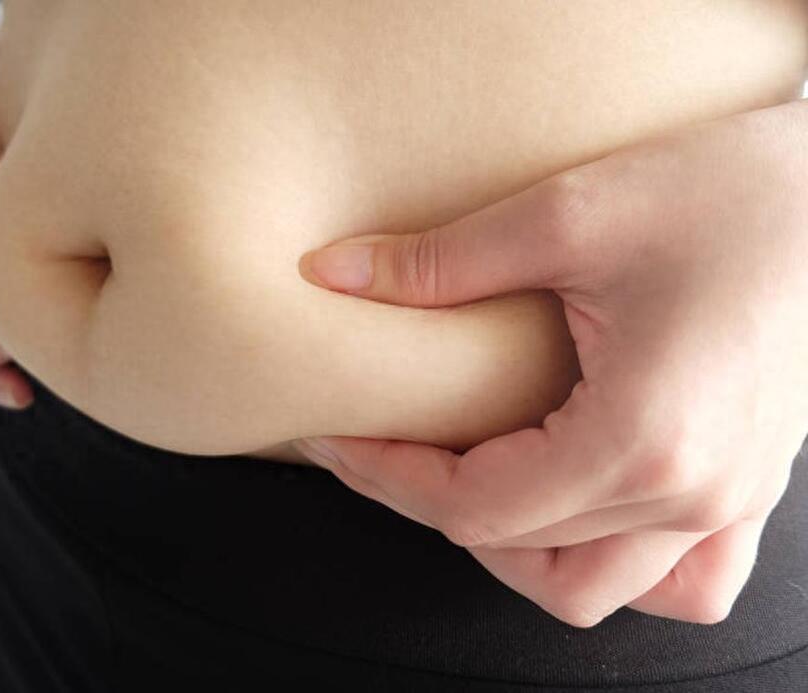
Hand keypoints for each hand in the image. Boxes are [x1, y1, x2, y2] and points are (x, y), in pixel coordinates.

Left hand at [293, 98, 807, 626]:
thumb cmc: (729, 190)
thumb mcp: (568, 213)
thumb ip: (438, 262)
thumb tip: (329, 274)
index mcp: (640, 441)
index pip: (474, 510)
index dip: (388, 478)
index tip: (336, 436)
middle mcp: (689, 496)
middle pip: (520, 556)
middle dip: (429, 506)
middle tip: (377, 447)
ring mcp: (728, 502)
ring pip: (596, 590)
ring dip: (516, 553)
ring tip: (462, 480)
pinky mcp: (748, 486)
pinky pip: (679, 581)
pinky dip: (612, 566)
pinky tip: (570, 509)